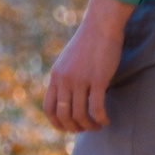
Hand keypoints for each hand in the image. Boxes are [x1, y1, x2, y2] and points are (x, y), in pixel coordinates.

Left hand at [43, 0, 129, 132]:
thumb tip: (66, 97)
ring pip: (80, 114)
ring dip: (89, 125)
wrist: (100, 26)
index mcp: (55, 76)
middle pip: (63, 114)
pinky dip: (101, 118)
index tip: (68, 128)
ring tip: (98, 126)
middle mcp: (64, 80)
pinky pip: (96, 107)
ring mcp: (80, 80)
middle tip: (86, 129)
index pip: (48, 108)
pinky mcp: (97, 79)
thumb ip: (64, 78)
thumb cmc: (87, 44)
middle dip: (74, 127)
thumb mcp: (67, 62)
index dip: (56, 123)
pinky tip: (106, 120)